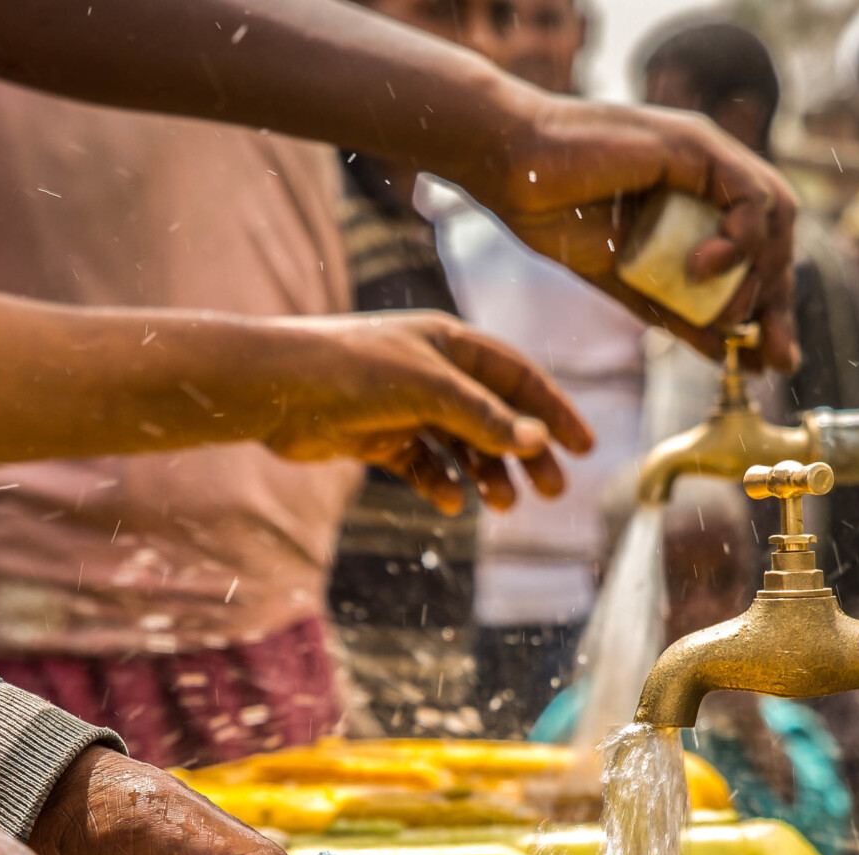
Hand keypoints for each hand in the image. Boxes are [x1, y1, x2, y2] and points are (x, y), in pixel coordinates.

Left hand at [257, 312, 594, 514]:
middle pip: (496, 416)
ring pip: (462, 445)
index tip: (584, 448)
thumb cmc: (350, 371)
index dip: (554, 411)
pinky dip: (439, 482)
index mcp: (451, 345)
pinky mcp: (379, 437)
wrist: (274, 390)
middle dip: (526, 453)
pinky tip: (449, 501)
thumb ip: (483, 417)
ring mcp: (406, 407)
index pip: (519, 378)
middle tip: (553, 491)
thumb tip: (536, 441)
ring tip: (503, 505)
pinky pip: (423, 464)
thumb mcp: (427, 390)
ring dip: (487, 473)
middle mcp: (433, 373)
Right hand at [461, 92, 801, 370]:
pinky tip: (703, 268)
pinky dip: (739, 239)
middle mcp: (712, 174)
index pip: (760, 252)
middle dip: (780, 299)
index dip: (771, 305)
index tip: (772, 359)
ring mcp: (707, 155)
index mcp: (699, 200)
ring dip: (761, 274)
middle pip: (778, 234)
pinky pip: (749, 194)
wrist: (509, 168)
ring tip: (728, 313)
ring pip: (774, 214)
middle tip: (773, 354)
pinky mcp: (696, 145)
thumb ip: (673, 310)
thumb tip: (723, 350)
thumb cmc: (552, 212)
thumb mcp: (626, 280)